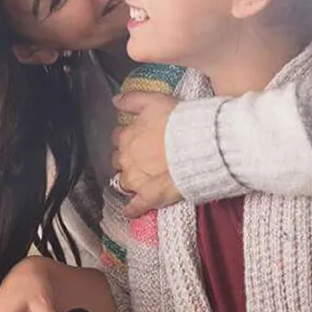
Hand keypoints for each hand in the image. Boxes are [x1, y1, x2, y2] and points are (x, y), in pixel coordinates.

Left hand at [111, 92, 180, 217]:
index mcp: (126, 136)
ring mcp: (136, 180)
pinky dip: (132, 209)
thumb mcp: (153, 100)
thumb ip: (131, 100)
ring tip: (139, 180)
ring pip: (124, 182)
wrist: (197, 145)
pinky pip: (135, 207)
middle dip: (126, 159)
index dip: (127, 137)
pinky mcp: (149, 197)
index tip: (136, 137)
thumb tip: (114, 100)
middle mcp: (126, 159)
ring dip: (129, 180)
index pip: (118, 137)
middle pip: (119, 160)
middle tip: (140, 158)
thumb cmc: (177, 121)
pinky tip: (130, 211)